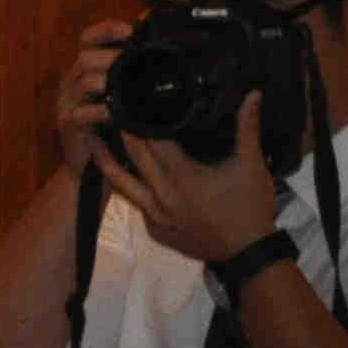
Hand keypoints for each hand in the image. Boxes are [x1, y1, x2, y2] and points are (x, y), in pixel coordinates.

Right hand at [55, 19, 133, 175]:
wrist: (89, 167)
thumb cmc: (112, 130)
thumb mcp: (123, 97)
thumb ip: (132, 75)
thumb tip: (157, 48)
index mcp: (85, 70)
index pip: (88, 39)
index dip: (105, 30)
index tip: (129, 29)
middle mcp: (72, 83)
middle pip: (85, 57)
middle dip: (112, 57)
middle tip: (134, 61)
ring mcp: (67, 103)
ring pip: (84, 81)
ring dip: (109, 81)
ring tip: (130, 86)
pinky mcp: (67, 124)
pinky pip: (83, 112)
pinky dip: (103, 111)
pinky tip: (119, 114)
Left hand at [95, 90, 285, 271]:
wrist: (247, 253)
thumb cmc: (251, 207)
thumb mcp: (251, 165)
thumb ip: (248, 128)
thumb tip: (253, 94)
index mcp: (182, 176)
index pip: (152, 141)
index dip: (141, 120)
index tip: (132, 101)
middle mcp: (161, 195)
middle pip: (133, 157)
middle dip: (122, 133)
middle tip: (111, 111)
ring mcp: (154, 215)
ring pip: (121, 184)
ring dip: (107, 161)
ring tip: (93, 142)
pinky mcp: (154, 230)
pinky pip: (135, 204)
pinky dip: (127, 186)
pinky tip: (121, 173)